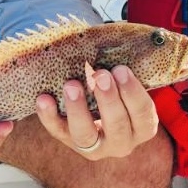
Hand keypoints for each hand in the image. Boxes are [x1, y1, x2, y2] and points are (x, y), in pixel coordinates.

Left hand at [34, 63, 159, 159]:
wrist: (96, 111)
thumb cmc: (118, 89)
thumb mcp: (127, 85)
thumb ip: (124, 72)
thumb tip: (118, 41)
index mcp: (141, 128)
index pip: (143, 114)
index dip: (133, 93)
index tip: (121, 69)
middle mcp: (120, 142)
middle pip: (117, 126)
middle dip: (108, 99)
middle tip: (100, 74)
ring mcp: (93, 145)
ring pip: (85, 134)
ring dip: (78, 109)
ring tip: (72, 84)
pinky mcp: (68, 140)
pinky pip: (57, 131)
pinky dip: (48, 116)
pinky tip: (43, 98)